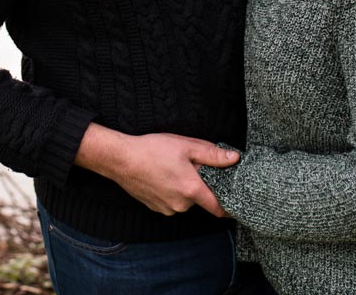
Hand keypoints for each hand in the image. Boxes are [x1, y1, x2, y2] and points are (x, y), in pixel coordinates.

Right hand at [74, 123, 237, 215]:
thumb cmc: (153, 150)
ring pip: (184, 201)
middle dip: (199, 186)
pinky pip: (171, 202)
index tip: (234, 201)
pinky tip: (161, 176)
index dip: (229, 207)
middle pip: (200, 200)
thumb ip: (213, 154)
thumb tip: (234, 158)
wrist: (121, 159)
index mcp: (192, 190)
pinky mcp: (155, 207)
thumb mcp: (186, 146)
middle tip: (191, 167)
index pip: (219, 209)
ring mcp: (167, 208)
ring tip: (172, 169)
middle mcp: (181, 205)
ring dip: (184, 189)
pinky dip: (171, 192)